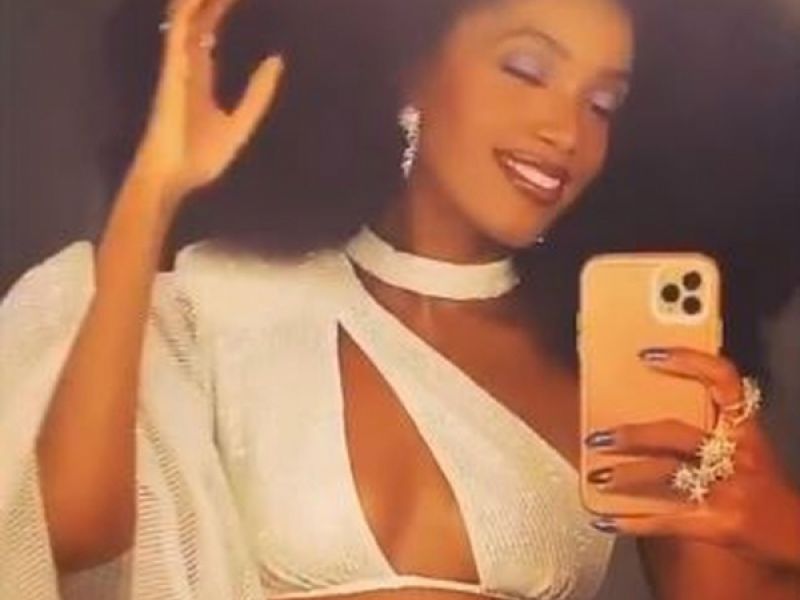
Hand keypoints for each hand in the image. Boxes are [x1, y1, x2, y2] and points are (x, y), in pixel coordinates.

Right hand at [132, 0, 284, 207]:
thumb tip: (276, 61)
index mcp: (199, 77)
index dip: (216, 10)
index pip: (207, 33)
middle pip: (196, 21)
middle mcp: (186, 66)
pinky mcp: (173, 71)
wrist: (175, 177)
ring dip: (196, 1)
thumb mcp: (241, 124)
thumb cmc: (200, 156)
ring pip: (184, 20)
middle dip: (210, 1)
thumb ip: (258, 94)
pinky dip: (186, 13)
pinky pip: (178, 34)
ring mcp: (177, 67)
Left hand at [585, 348, 799, 571]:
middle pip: (677, 434)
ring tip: (596, 475)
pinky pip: (665, 519)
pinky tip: (603, 519)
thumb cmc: (758, 482)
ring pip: (667, 475)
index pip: (724, 380)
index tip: (647, 354)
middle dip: (633, 435)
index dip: (689, 361)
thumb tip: (641, 405)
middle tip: (597, 436)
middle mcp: (739, 454)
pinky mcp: (719, 525)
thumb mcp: (744, 446)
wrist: (797, 536)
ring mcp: (730, 491)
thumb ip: (708, 425)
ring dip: (625, 476)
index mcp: (744, 428)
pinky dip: (630, 521)